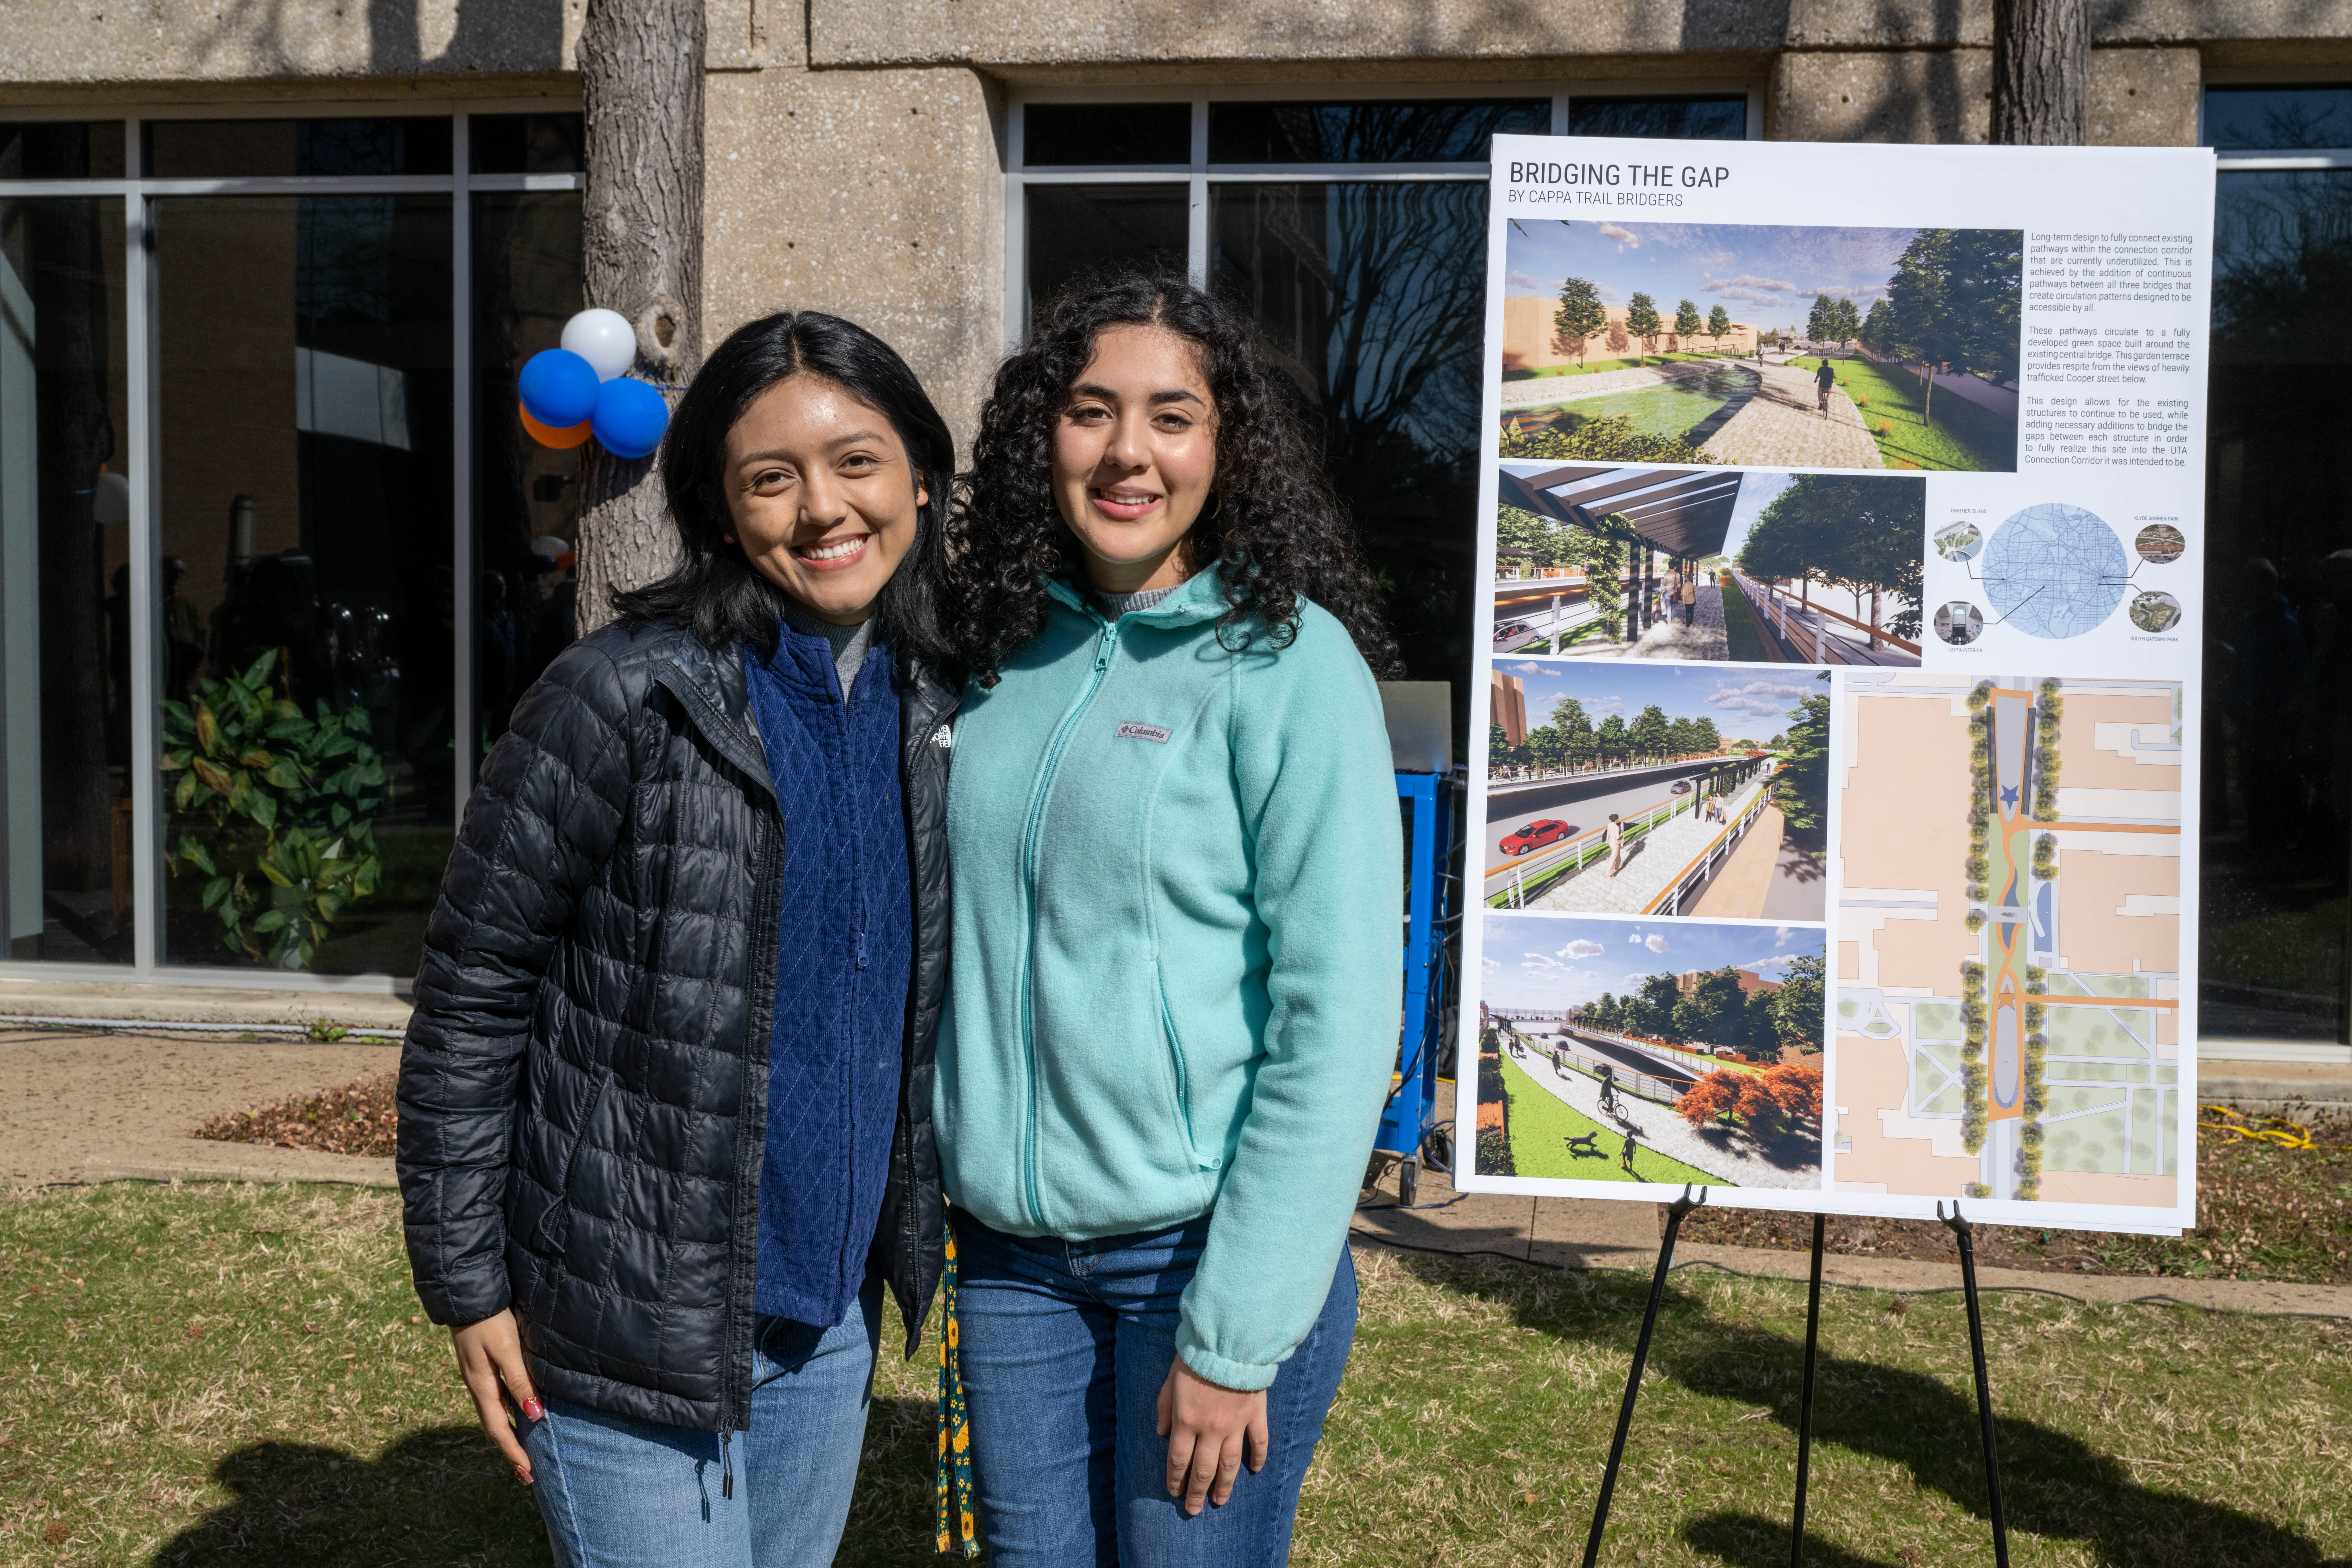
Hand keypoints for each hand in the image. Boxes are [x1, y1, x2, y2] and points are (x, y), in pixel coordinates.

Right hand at [449, 1308, 542, 1484]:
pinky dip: (507, 1415)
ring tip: (524, 1451)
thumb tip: (535, 1416)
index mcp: (481, 1387)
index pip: (498, 1429)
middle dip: (510, 1451)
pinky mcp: (482, 1367)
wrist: (468, 1296)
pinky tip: (519, 1416)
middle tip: (527, 1473)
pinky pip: (496, 1400)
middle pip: (494, 1427)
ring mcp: (478, 1377)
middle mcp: (477, 1386)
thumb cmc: (491, 1320)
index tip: (528, 1472)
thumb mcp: (508, 1350)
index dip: (513, 1452)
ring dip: (508, 1435)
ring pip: (494, 1415)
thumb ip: (521, 1382)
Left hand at [1155, 1355, 1267, 1515]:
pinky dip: (1258, 1458)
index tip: (1174, 1492)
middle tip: (1194, 1509)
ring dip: (1224, 1486)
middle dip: (1196, 1492)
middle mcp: (1210, 1430)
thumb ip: (1164, 1408)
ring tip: (1219, 1501)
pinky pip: (1259, 1442)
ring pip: (1230, 1464)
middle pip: (1203, 1470)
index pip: (1178, 1460)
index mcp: (1186, 1421)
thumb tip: (1161, 1433)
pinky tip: (1255, 1470)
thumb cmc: (1195, 1357)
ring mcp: (1235, 1425)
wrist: (1229, 1341)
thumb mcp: (1170, 1380)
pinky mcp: (1255, 1415)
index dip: (1175, 1479)